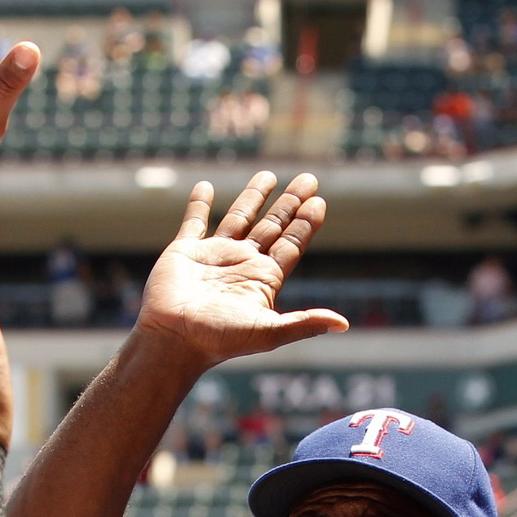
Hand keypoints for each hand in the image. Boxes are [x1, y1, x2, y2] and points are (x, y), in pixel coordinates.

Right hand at [135, 172, 348, 372]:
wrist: (173, 342)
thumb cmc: (219, 340)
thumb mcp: (267, 332)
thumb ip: (304, 323)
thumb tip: (343, 324)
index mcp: (263, 279)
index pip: (291, 244)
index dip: (306, 223)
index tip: (319, 202)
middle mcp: (242, 264)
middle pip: (273, 226)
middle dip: (291, 203)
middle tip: (309, 179)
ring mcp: (214, 257)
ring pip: (239, 218)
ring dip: (254, 197)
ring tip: (269, 175)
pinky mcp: (184, 252)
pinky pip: (193, 222)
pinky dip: (199, 204)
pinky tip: (205, 187)